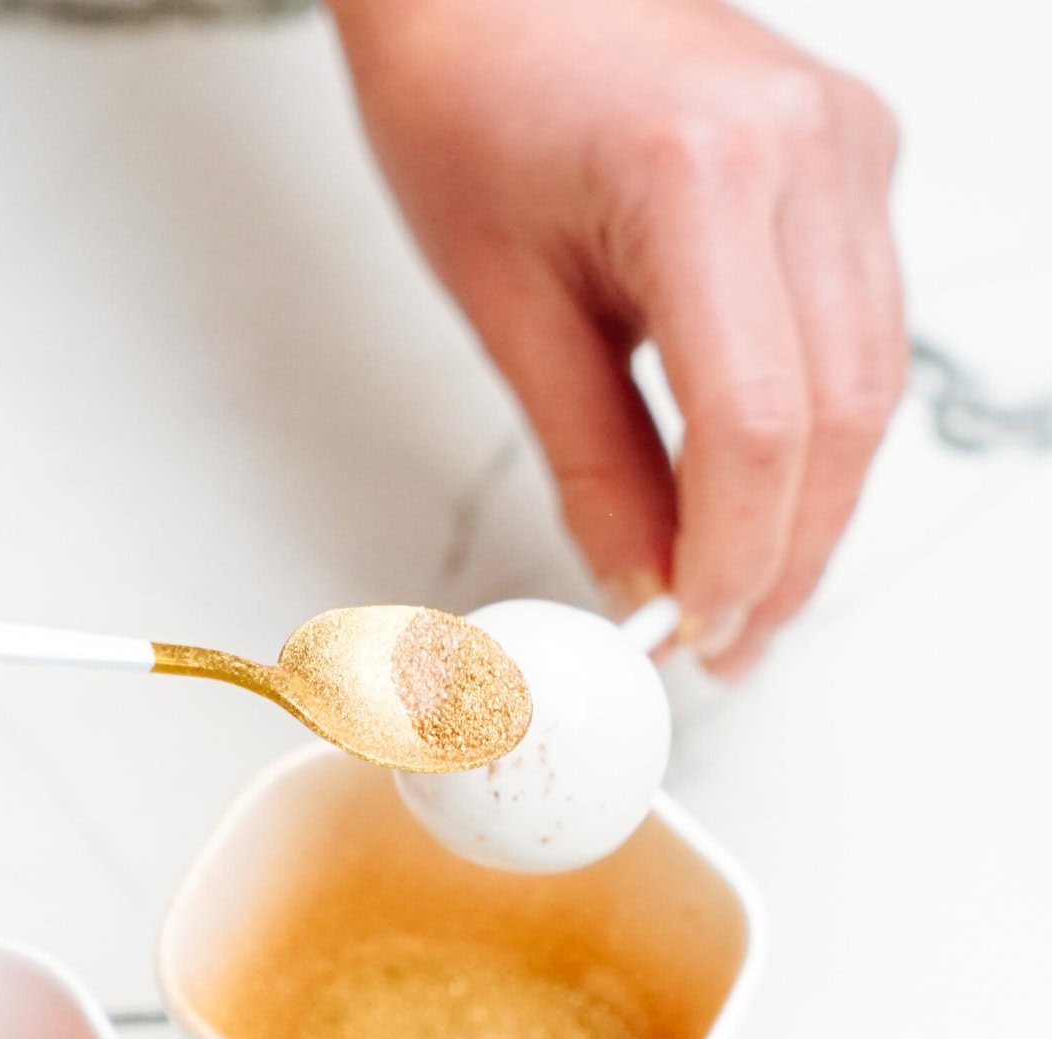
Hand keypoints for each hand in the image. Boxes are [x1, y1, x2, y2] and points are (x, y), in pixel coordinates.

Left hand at [331, 0, 905, 673]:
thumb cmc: (469, 94)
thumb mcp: (508, 307)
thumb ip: (592, 463)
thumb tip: (647, 585)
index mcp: (697, 173)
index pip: (756, 424)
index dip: (738, 555)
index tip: (699, 633)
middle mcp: (804, 148)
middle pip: (840, 417)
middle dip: (789, 554)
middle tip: (730, 640)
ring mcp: (846, 145)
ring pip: (873, 384)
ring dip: (816, 506)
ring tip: (747, 588)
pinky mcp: (854, 157)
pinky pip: (866, 331)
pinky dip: (823, 431)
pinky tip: (772, 491)